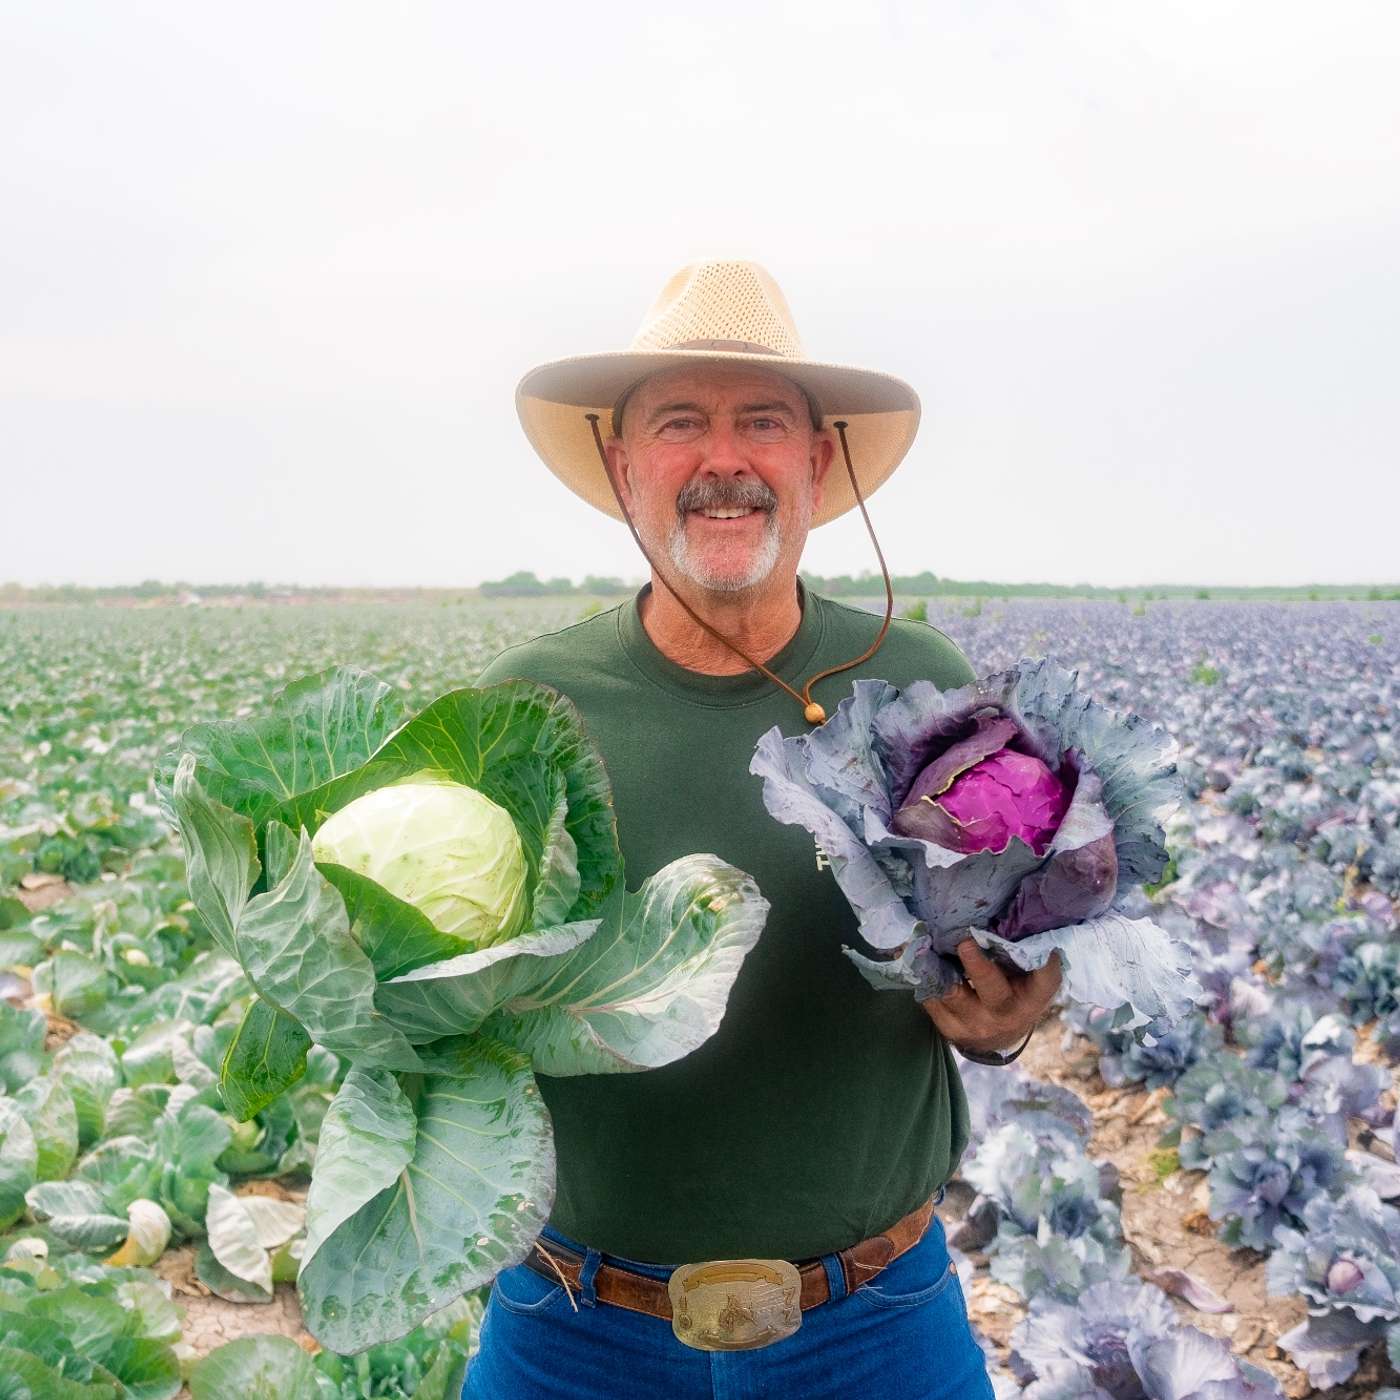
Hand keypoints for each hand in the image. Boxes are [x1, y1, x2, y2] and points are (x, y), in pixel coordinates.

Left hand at [919, 939, 1061, 1054]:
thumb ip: (1022, 952)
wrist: (999, 1036)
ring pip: (953, 994)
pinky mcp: (950, 1029)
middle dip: (978, 966)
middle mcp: (1007, 1014)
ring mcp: (977, 1025)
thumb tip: (1012, 912)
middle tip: (966, 943)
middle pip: (993, 990)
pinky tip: (918, 959)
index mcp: (1033, 997)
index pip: (1046, 978)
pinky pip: (933, 1001)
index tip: (1041, 944)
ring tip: (927, 943)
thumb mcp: (1029, 977)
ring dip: (938, 967)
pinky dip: (925, 978)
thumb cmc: (1016, 992)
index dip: (1044, 961)